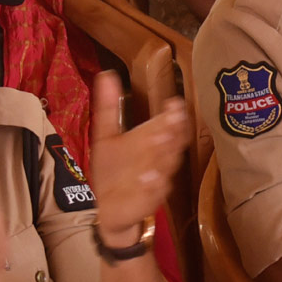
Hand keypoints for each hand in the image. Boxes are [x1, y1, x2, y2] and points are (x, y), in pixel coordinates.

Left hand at [90, 72, 188, 246]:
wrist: (108, 209)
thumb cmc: (113, 170)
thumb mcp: (106, 136)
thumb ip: (109, 107)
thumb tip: (107, 73)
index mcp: (150, 143)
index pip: (167, 126)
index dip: (172, 116)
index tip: (174, 102)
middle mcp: (158, 161)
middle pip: (170, 145)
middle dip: (172, 131)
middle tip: (173, 117)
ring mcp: (154, 182)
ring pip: (164, 167)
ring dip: (164, 153)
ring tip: (161, 139)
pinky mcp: (145, 201)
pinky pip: (151, 193)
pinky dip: (152, 185)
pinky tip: (149, 177)